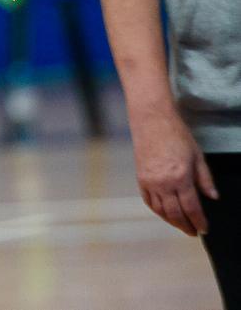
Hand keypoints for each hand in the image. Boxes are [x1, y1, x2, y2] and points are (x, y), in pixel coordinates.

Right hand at [130, 108, 218, 235]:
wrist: (152, 120)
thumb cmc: (176, 134)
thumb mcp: (198, 156)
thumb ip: (205, 179)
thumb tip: (213, 198)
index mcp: (181, 177)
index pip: (192, 208)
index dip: (199, 221)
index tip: (204, 229)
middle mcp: (163, 183)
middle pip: (175, 213)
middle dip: (186, 226)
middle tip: (194, 232)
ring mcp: (150, 182)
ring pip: (160, 210)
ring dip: (171, 221)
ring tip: (181, 225)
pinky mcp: (140, 178)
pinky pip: (149, 201)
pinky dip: (157, 211)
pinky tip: (165, 213)